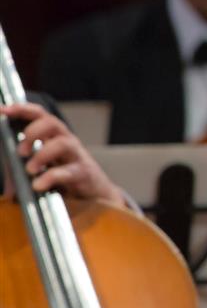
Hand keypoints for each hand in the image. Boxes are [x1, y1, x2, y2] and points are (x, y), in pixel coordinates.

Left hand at [6, 103, 124, 205]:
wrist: (96, 197)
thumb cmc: (65, 181)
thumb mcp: (39, 171)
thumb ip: (19, 171)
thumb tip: (5, 179)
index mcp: (53, 138)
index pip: (39, 116)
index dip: (22, 110)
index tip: (3, 110)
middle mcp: (66, 142)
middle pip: (52, 122)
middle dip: (33, 132)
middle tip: (21, 151)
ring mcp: (77, 156)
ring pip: (62, 143)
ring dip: (42, 155)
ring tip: (30, 170)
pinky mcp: (84, 173)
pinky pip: (68, 171)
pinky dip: (50, 177)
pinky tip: (39, 185)